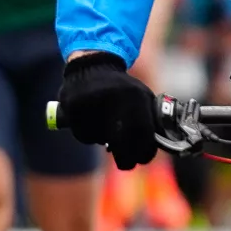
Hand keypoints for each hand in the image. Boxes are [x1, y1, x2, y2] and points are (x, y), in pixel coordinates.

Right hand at [56, 51, 159, 169]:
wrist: (92, 67)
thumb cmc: (122, 89)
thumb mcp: (142, 97)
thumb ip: (151, 120)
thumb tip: (157, 146)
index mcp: (136, 96)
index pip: (144, 133)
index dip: (145, 152)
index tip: (143, 159)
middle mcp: (114, 98)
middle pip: (121, 142)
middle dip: (126, 159)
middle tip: (127, 164)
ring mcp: (92, 102)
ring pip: (99, 140)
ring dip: (104, 142)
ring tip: (105, 126)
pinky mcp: (73, 107)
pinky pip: (83, 135)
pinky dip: (88, 135)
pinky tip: (91, 122)